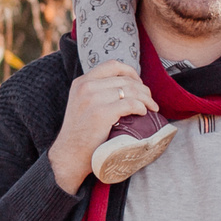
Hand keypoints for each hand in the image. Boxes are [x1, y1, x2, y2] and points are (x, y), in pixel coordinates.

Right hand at [50, 60, 152, 193]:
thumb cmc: (80, 133)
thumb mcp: (82, 104)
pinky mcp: (102, 113)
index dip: (131, 72)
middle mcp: (86, 86)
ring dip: (146, 99)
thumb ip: (97, 92)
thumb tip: (126, 87)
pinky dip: (141, 107)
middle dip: (143, 89)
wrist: (69, 154)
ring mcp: (93, 99)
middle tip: (150, 100)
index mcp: (81, 82)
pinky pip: (130, 104)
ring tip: (151, 108)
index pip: (112, 66)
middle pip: (125, 79)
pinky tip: (143, 113)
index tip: (139, 83)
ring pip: (131, 90)